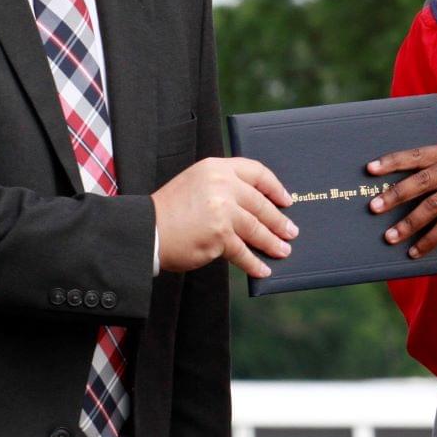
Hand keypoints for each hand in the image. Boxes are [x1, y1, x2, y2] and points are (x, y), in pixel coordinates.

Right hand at [152, 157, 296, 278]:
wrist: (145, 231)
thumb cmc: (169, 211)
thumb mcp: (195, 183)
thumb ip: (222, 187)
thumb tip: (254, 206)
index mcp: (216, 168)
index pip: (256, 172)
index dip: (275, 187)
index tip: (286, 200)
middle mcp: (221, 185)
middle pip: (260, 203)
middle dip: (278, 220)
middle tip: (291, 231)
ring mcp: (222, 210)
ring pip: (256, 228)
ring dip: (272, 242)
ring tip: (283, 250)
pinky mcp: (219, 235)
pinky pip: (243, 252)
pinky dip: (255, 263)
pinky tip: (262, 269)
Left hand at [366, 143, 436, 258]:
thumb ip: (433, 172)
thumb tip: (391, 188)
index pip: (419, 154)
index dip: (394, 161)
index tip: (370, 169)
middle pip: (423, 180)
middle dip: (396, 194)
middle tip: (374, 207)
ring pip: (434, 206)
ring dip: (409, 224)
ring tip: (390, 236)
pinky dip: (429, 240)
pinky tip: (415, 250)